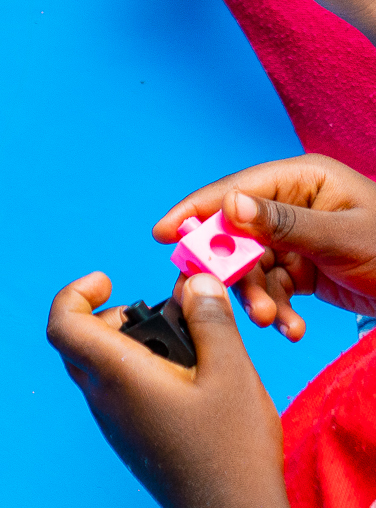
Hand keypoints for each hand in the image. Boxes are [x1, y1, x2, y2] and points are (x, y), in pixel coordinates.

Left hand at [46, 270, 285, 507]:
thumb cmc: (230, 447)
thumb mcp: (231, 371)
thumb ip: (210, 320)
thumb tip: (194, 281)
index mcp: (116, 375)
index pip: (63, 323)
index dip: (75, 293)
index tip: (107, 280)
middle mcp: (103, 399)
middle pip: (80, 343)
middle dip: (113, 317)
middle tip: (162, 316)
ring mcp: (114, 424)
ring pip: (101, 369)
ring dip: (132, 346)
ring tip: (187, 349)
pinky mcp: (131, 440)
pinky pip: (119, 393)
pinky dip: (142, 373)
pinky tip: (190, 382)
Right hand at [153, 156, 375, 338]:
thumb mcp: (343, 237)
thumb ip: (283, 223)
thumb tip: (229, 207)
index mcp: (302, 180)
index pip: (236, 191)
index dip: (198, 211)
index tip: (166, 234)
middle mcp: (293, 206)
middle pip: (236, 234)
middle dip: (233, 270)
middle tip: (222, 296)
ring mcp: (297, 238)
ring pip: (252, 267)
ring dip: (257, 297)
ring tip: (273, 320)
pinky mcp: (303, 268)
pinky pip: (273, 287)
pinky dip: (278, 309)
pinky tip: (291, 327)